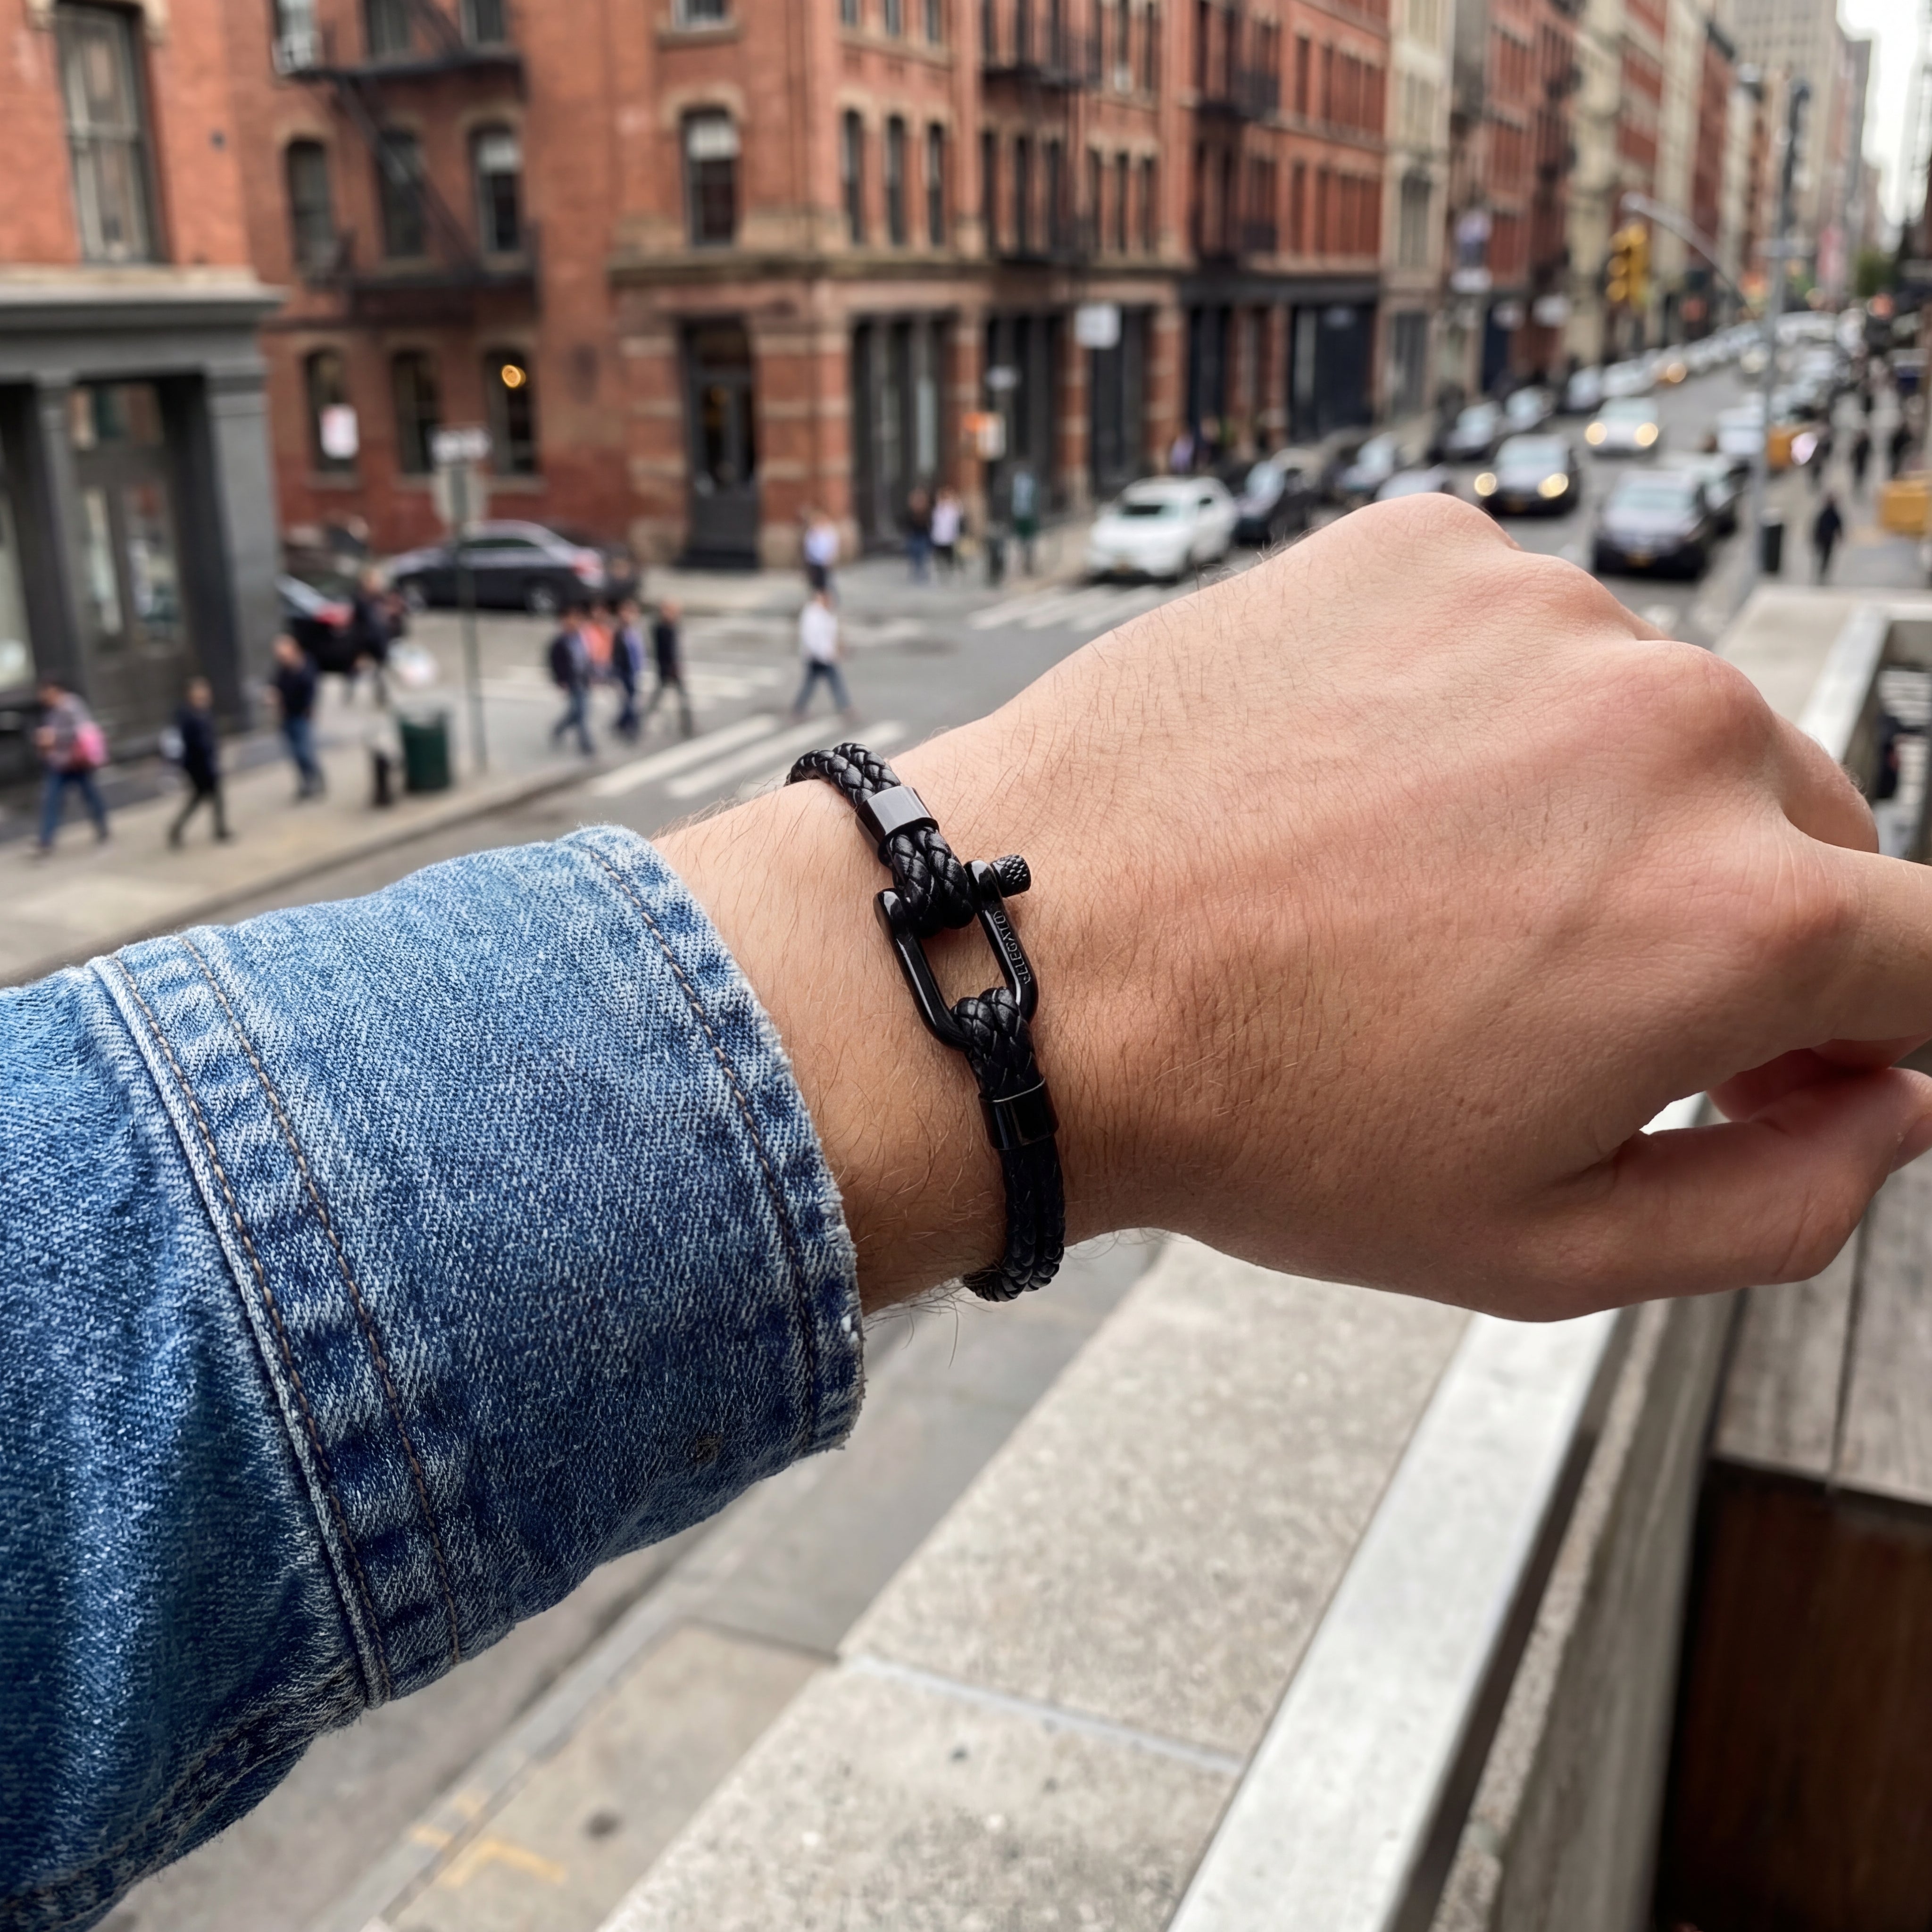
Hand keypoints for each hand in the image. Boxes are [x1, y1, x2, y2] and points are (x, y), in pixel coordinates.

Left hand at [662, 496, 1931, 1316]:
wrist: (1029, 968)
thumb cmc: (1253, 1111)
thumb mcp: (1538, 1247)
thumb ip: (1777, 1205)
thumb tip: (1890, 1115)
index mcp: (1735, 919)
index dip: (1884, 1023)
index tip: (1813, 1047)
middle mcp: (1672, 734)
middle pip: (1806, 834)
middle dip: (1735, 922)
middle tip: (1573, 996)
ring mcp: (1546, 620)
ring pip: (1659, 728)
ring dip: (1596, 808)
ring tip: (1432, 894)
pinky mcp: (1430, 551)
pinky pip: (1523, 641)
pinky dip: (1482, 712)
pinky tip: (1370, 793)